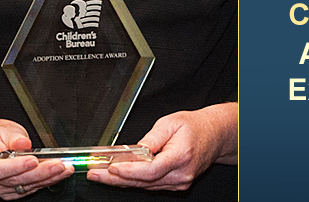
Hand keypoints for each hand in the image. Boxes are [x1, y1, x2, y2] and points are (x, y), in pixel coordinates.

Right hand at [0, 120, 73, 199]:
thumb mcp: (5, 129)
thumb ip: (15, 138)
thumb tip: (24, 144)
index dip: (16, 167)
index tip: (34, 160)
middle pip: (14, 180)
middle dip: (40, 172)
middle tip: (58, 164)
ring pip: (24, 186)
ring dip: (47, 178)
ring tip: (64, 169)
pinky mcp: (9, 191)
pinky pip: (28, 189)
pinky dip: (45, 182)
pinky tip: (58, 174)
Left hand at [87, 102, 237, 190]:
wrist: (214, 135)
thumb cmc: (194, 127)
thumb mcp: (171, 123)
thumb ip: (152, 138)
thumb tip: (135, 150)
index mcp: (180, 156)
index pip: (150, 170)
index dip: (129, 171)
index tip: (111, 168)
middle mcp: (181, 174)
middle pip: (144, 181)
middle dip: (115, 179)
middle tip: (95, 173)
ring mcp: (179, 182)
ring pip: (145, 186)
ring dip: (121, 181)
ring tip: (100, 174)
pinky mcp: (176, 184)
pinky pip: (151, 185)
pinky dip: (133, 181)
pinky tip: (118, 177)